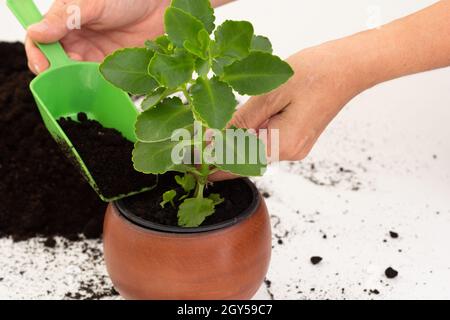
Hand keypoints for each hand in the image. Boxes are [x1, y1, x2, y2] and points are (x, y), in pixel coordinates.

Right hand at [26, 0, 169, 73]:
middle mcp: (74, 38)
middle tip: (63, 77)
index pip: (39, 40)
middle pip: (54, 61)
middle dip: (55, 72)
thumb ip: (64, 18)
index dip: (37, 54)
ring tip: (82, 80)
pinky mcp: (108, 65)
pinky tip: (96, 84)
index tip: (42, 66)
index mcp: (63, 19)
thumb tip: (35, 33)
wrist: (158, 6)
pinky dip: (92, 83)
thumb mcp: (90, 3)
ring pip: (73, 73)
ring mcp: (91, 53)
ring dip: (74, 79)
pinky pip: (94, 78)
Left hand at [211, 42, 366, 180]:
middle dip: (224, 150)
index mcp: (282, 144)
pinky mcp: (297, 139)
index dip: (216, 166)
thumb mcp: (269, 93)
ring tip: (222, 128)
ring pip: (256, 150)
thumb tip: (213, 139)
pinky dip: (252, 134)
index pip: (240, 162)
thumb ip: (240, 119)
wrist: (348, 68)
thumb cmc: (315, 73)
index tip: (196, 168)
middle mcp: (290, 152)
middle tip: (200, 143)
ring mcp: (295, 147)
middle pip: (246, 158)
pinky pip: (267, 142)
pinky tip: (246, 120)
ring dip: (238, 141)